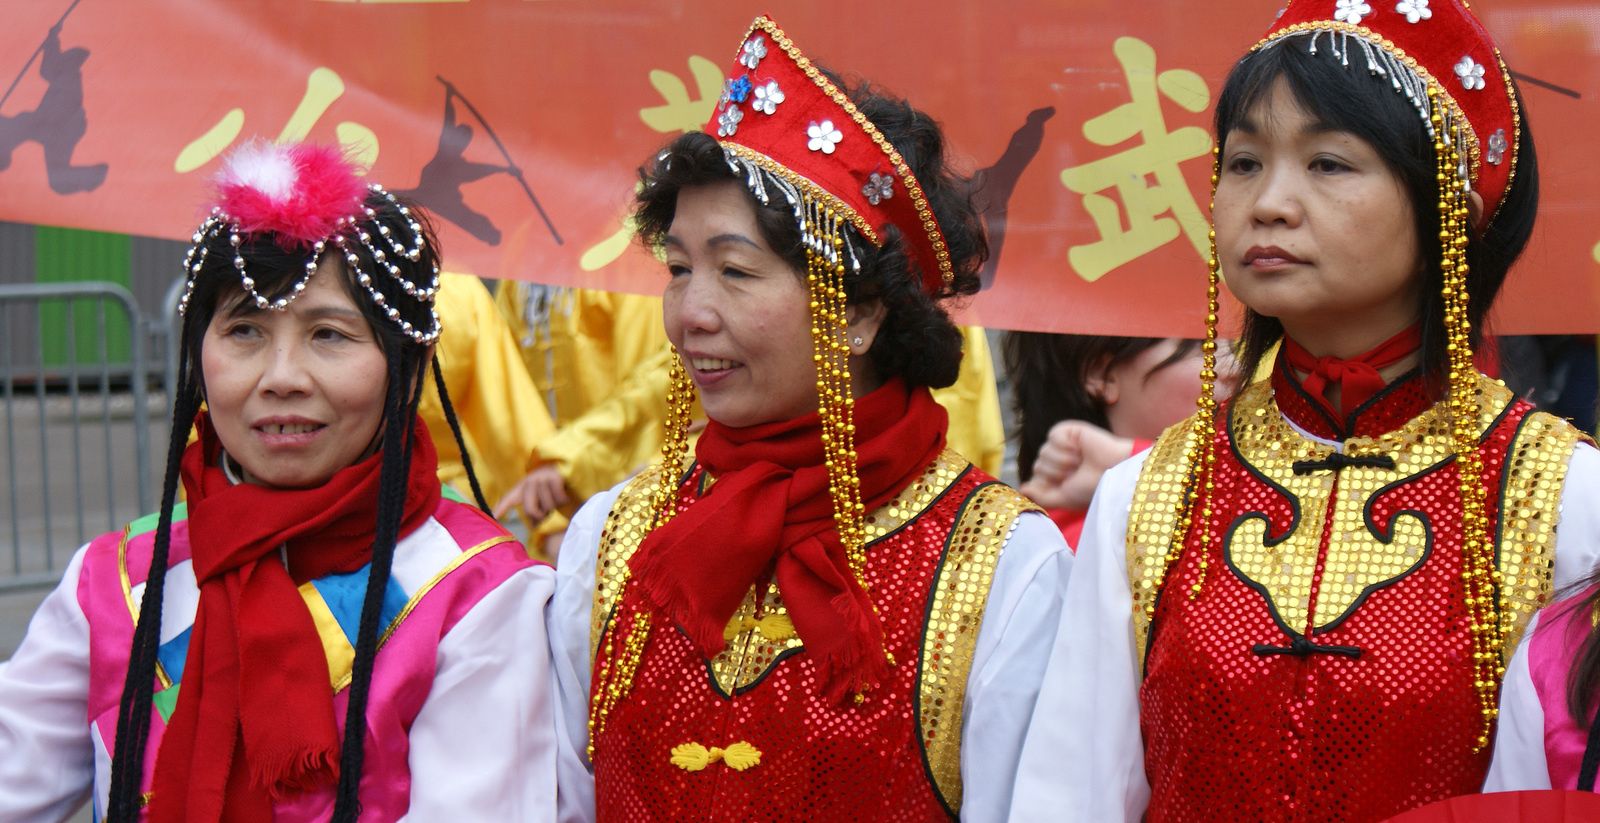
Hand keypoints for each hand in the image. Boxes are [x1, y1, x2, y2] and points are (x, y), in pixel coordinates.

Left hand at [493, 464, 570, 522]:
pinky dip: (564, 500)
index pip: (509, 498)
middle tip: (548, 513)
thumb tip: (535, 526)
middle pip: (530, 509)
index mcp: (524, 487)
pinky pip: (558, 499)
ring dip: (556, 506)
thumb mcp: (544, 501)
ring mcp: (542, 477)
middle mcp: (531, 480)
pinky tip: (566, 495)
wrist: (574, 470)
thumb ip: (536, 512)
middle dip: (540, 515)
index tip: (494, 517)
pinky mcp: (555, 477)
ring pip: (547, 505)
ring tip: (559, 500)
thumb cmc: (557, 489)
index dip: (501, 508)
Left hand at [1018, 420, 1134, 510]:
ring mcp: (1062, 445)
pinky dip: (1065, 446)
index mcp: (1058, 477)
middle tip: (1078, 473)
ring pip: (1043, 453)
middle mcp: (1058, 460)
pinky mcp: (1068, 430)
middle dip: (1057, 474)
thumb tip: (1022, 488)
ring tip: (1081, 461)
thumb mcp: (1064, 498)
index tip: (1068, 486)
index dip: (1049, 485)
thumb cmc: (1094, 488)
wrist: (1115, 471)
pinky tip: (1079, 448)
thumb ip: (1041, 496)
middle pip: (1038, 466)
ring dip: (1063, 461)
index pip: (1036, 479)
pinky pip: (1052, 437)